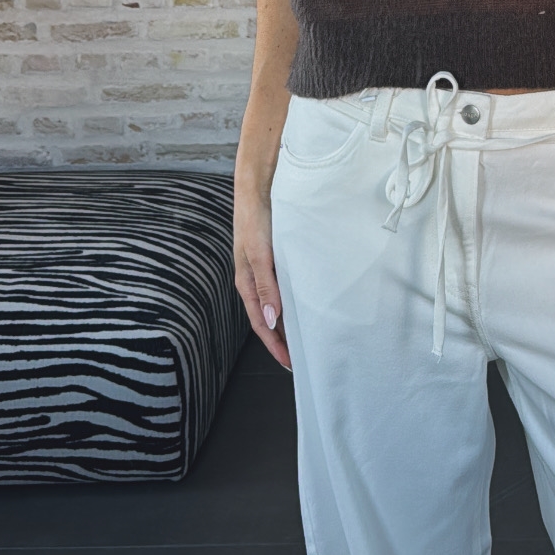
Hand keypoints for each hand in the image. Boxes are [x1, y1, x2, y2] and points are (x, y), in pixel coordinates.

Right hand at [234, 185, 290, 369]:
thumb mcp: (260, 254)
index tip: (290, 364)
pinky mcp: (275, 262)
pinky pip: (285, 290)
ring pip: (278, 307)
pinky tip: (306, 307)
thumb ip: (266, 286)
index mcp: (247, 284)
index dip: (275, 346)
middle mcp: (255, 282)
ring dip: (289, 324)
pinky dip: (294, 304)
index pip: (261, 325)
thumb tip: (271, 320)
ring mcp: (265, 273)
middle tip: (301, 359)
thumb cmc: (255, 220)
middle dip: (282, 341)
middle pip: (269, 320)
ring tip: (306, 340)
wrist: (258, 190)